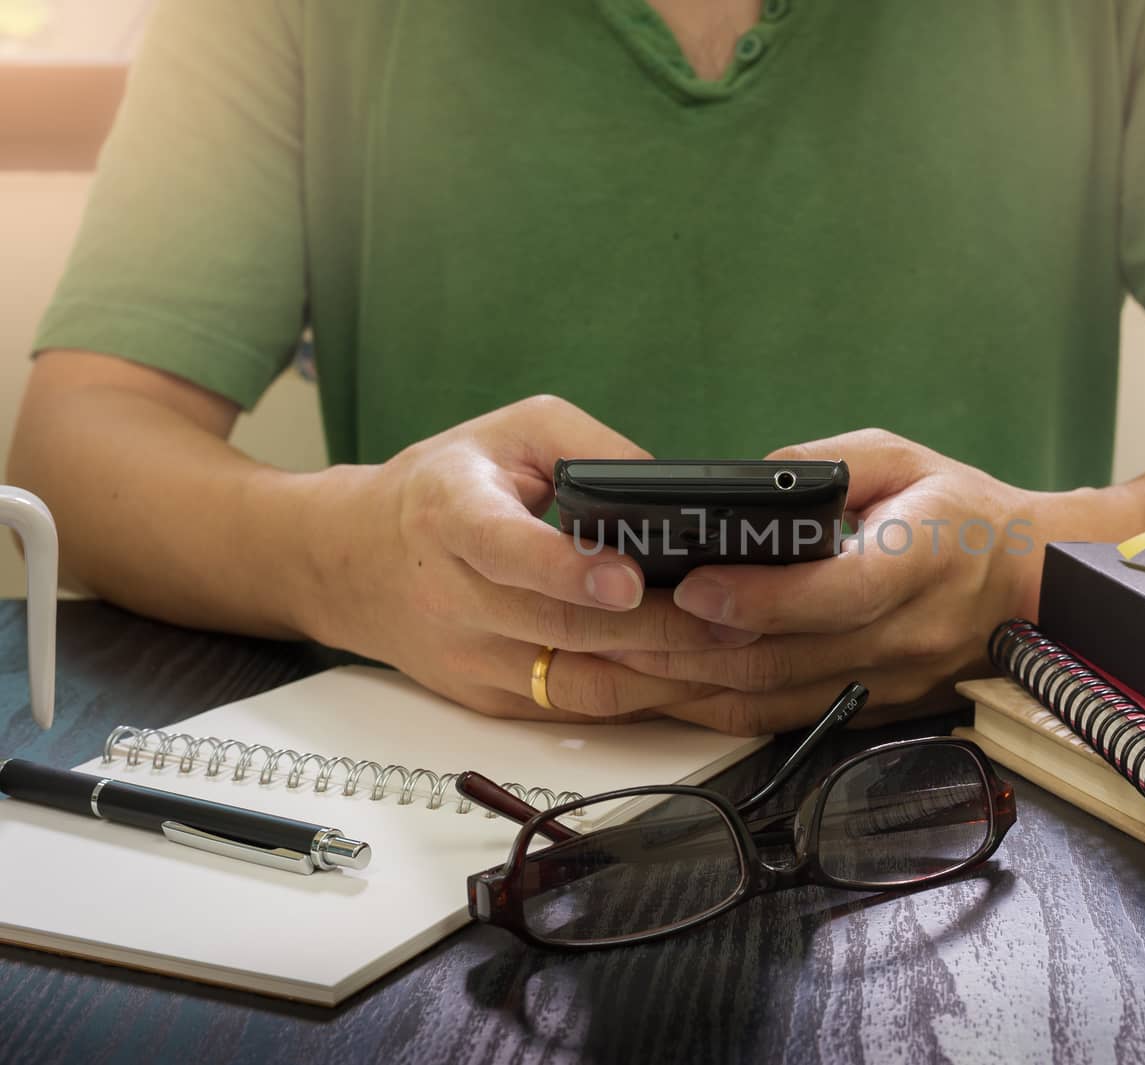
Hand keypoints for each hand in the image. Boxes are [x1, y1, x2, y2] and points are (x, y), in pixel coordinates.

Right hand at [300, 395, 752, 720]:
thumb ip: (592, 448)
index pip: (503, 548)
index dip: (565, 570)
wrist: (355, 561)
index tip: (627, 579)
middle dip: (658, 630)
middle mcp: (454, 596)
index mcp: (449, 514)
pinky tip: (699, 683)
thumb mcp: (512, 431)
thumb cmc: (447, 484)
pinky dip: (645, 702)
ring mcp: (472, 660)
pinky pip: (579, 712)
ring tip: (734, 651)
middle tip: (733, 617)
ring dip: (665, 677)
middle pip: (563, 631)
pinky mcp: (492, 701)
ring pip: (580, 689)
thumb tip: (676, 491)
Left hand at [594, 430, 1061, 734]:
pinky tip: (661, 692)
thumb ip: (828, 465)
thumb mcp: (904, 458)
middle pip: (785, 659)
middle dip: (690, 649)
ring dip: (689, 687)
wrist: (1031, 585)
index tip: (694, 587)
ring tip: (615, 662)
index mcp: (921, 561)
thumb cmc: (963, 511)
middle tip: (613, 626)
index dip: (762, 599)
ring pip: (773, 701)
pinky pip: (781, 722)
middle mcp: (903, 636)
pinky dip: (715, 711)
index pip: (838, 594)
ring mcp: (886, 685)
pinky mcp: (869, 712)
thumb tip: (745, 485)